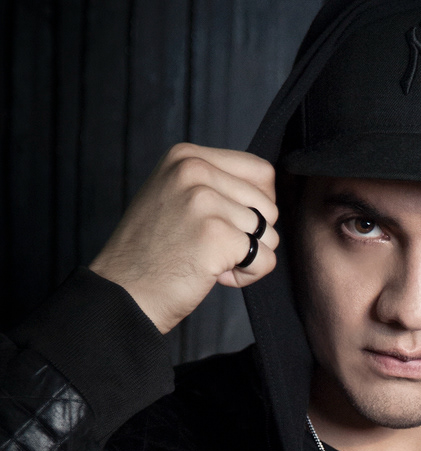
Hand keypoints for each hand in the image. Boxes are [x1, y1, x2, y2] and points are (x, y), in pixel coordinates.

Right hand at [89, 144, 279, 333]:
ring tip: (208, 261)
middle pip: (267, 205)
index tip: (228, 224)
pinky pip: (265, 259)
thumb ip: (215, 185)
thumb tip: (268, 193)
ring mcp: (204, 201)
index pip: (260, 171)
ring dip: (247, 257)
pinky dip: (248, 275)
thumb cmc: (151, 253)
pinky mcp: (216, 235)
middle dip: (251, 236)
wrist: (122, 294)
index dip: (256, 206)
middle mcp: (194, 170)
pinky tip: (215, 276)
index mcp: (186, 156)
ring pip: (269, 233)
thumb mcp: (175, 196)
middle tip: (211, 250)